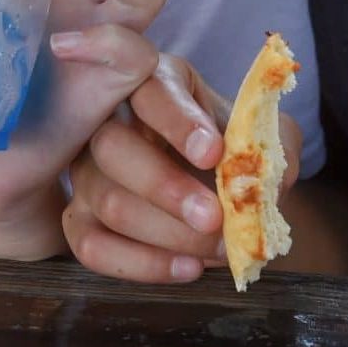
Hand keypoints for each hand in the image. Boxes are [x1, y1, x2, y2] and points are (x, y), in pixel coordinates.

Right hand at [64, 52, 302, 283]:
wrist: (224, 185)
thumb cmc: (237, 149)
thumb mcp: (264, 137)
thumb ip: (267, 150)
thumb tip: (258, 183)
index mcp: (156, 80)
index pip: (151, 90)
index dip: (177, 121)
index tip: (213, 153)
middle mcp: (108, 119)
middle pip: (112, 146)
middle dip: (164, 186)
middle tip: (213, 217)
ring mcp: (87, 170)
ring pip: (107, 200)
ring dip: (166, 233)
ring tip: (217, 248)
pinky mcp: (80, 216)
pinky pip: (91, 246)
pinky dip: (142, 264)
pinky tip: (188, 266)